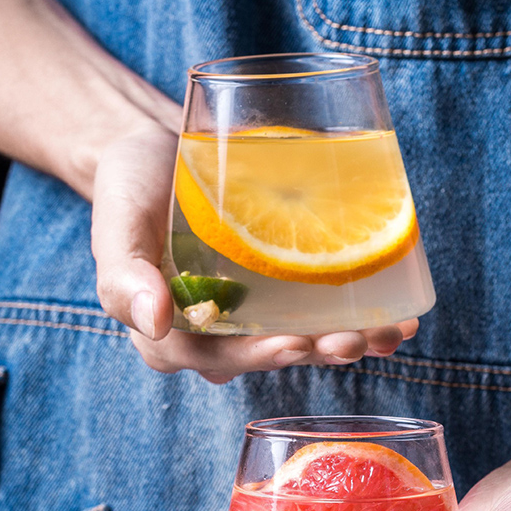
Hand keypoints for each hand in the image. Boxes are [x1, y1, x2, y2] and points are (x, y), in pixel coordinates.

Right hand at [91, 122, 417, 382]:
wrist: (162, 152)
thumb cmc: (132, 187)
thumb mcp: (115, 222)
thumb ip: (123, 274)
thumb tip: (153, 323)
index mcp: (172, 332)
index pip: (213, 358)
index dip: (256, 357)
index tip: (294, 344)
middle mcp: (216, 333)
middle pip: (268, 354)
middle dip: (313, 352)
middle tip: (352, 340)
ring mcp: (252, 315)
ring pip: (301, 340)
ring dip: (345, 342)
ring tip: (386, 334)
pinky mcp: (279, 292)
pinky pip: (317, 313)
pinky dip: (357, 318)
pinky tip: (394, 316)